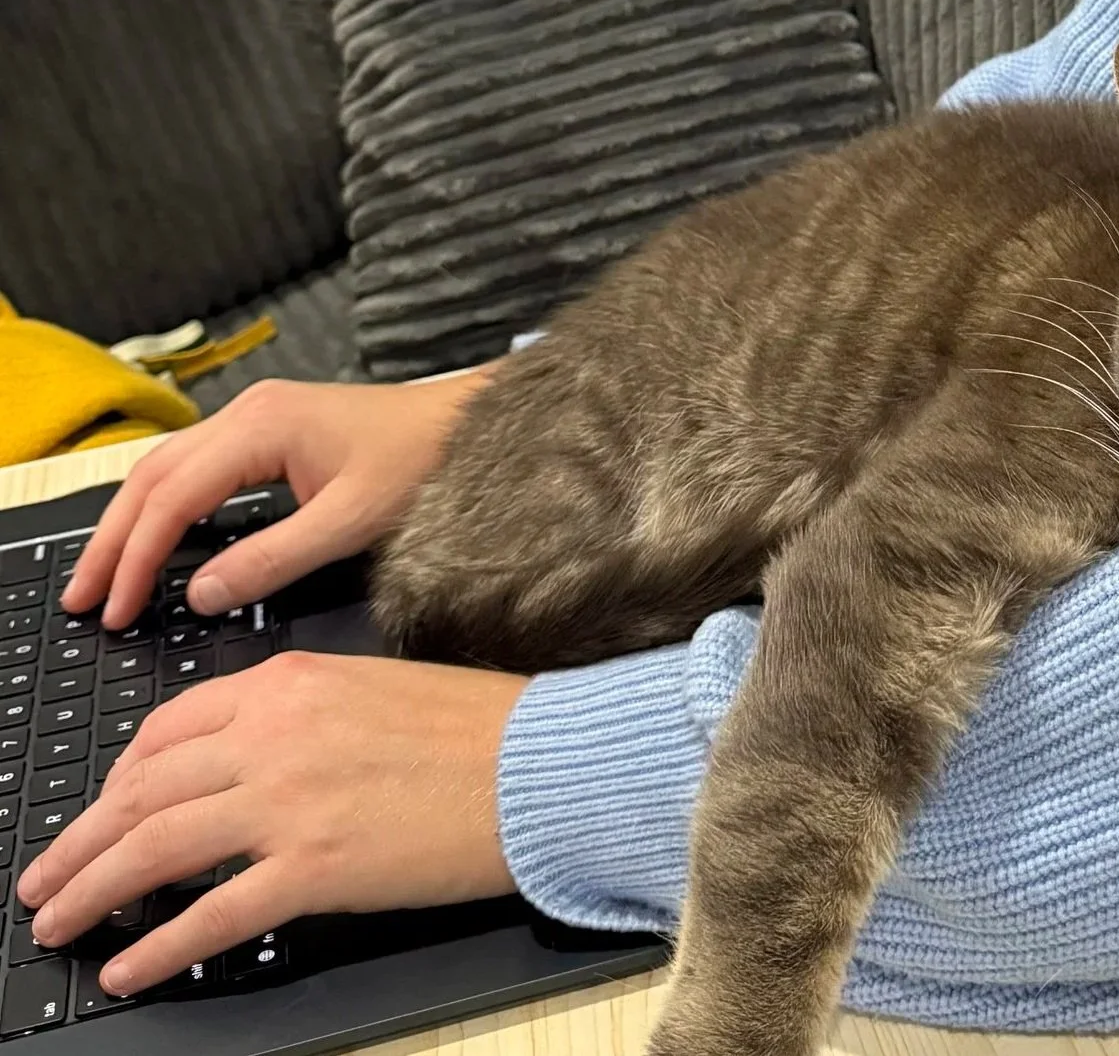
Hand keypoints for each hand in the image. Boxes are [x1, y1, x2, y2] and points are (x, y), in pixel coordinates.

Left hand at [13, 654, 526, 994]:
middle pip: (141, 792)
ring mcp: (288, 803)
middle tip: (44, 879)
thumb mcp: (370, 686)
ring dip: (92, 891)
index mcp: (288, 682)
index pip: (168, 729)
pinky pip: (210, 916)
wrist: (538, 763)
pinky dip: (158, 946)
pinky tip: (128, 967)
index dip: (119, 778)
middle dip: (79, 842)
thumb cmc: (473, 725)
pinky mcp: (312, 869)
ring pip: (154, 850)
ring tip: (58, 922)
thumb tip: (243, 759)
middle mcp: (273, 735)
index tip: (101, 810)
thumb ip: (298, 712)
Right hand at [64, 371, 492, 626]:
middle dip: (114, 539)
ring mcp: (258, 417)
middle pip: (154, 476)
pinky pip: (196, 468)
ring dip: (132, 522)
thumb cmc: (421, 464)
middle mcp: (249, 412)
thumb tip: (200, 597)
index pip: (173, 496)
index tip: (118, 611)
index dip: (138, 557)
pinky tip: (154, 542)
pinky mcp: (271, 430)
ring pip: (169, 469)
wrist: (469, 425)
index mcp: (261, 426)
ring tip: (103, 579)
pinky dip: (164, 507)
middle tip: (84, 600)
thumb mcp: (350, 521)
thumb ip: (273, 560)